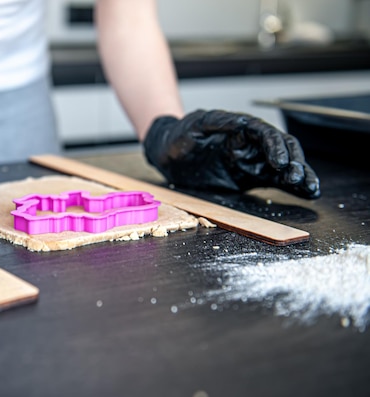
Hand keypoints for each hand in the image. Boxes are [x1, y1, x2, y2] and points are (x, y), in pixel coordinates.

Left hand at [143, 109, 320, 198]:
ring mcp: (250, 161)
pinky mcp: (248, 177)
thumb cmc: (179, 135)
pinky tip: (306, 193)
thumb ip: (218, 122)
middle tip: (297, 177)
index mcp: (238, 128)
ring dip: (298, 176)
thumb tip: (242, 122)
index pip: (264, 134)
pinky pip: (273, 181)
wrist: (166, 152)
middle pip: (281, 149)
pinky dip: (291, 187)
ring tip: (311, 188)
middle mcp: (249, 144)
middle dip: (292, 162)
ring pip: (282, 167)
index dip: (275, 146)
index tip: (280, 162)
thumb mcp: (195, 125)